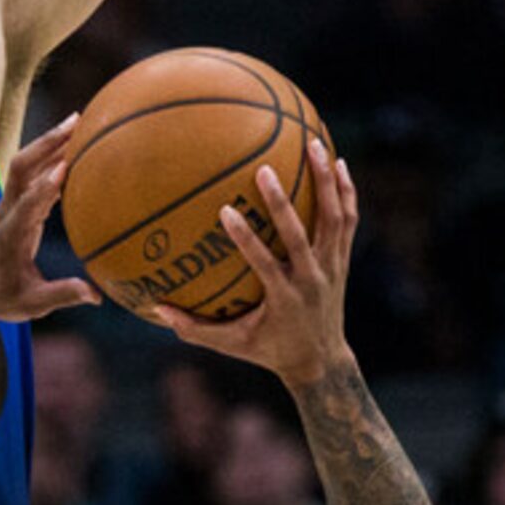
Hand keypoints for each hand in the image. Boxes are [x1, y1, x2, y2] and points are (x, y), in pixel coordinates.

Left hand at [0, 118, 100, 323]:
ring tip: (79, 122)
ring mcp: (9, 205)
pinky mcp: (14, 204)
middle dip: (48, 143)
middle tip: (76, 121)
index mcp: (13, 235)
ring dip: (49, 142)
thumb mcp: (32, 303)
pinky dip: (50, 156)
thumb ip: (62, 296)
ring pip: (26, 165)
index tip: (66, 167)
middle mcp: (9, 213)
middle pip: (23, 168)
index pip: (29, 205)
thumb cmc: (1, 297)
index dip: (46, 187)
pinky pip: (31, 173)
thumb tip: (95, 295)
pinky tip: (73, 146)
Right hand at [148, 136, 357, 387]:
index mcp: (284, 298)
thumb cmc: (269, 350)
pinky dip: (346, 190)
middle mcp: (312, 278)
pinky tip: (338, 162)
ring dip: (327, 181)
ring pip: (335, 217)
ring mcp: (332, 266)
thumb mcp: (232, 345)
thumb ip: (194, 328)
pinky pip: (348, 218)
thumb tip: (156, 308)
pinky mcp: (342, 258)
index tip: (225, 210)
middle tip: (265, 169)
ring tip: (314, 144)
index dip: (246, 239)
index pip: (265, 264)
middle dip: (284, 203)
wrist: (322, 361)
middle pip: (303, 235)